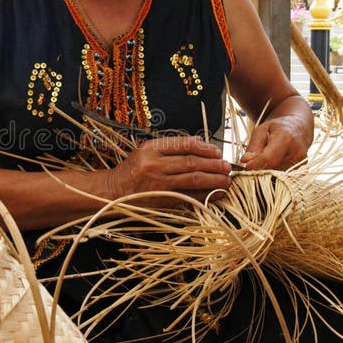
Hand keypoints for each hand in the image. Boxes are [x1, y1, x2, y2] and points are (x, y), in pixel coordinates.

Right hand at [107, 134, 233, 205]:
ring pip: (193, 178)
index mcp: (152, 148)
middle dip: (214, 164)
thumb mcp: (146, 151)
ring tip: (227, 180)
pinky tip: (217, 194)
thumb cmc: (133, 170)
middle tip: (228, 166)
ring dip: (214, 179)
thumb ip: (170, 147)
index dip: (205, 148)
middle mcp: (155, 164)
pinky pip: (189, 195)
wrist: (114, 191)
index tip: (217, 152)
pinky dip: (205, 195)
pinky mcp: (163, 199)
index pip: (185, 145)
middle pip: (192, 162)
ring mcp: (159, 182)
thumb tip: (199, 144)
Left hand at [241, 116, 309, 170]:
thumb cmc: (278, 128)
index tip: (245, 166)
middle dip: (259, 169)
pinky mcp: (301, 170)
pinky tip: (272, 164)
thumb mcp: (261, 130)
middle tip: (250, 164)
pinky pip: (282, 177)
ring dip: (266, 171)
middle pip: (272, 168)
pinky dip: (273, 173)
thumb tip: (245, 161)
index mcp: (286, 138)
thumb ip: (253, 145)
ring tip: (264, 160)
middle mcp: (297, 152)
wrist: (299, 128)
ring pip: (276, 175)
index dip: (256, 164)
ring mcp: (300, 163)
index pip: (269, 157)